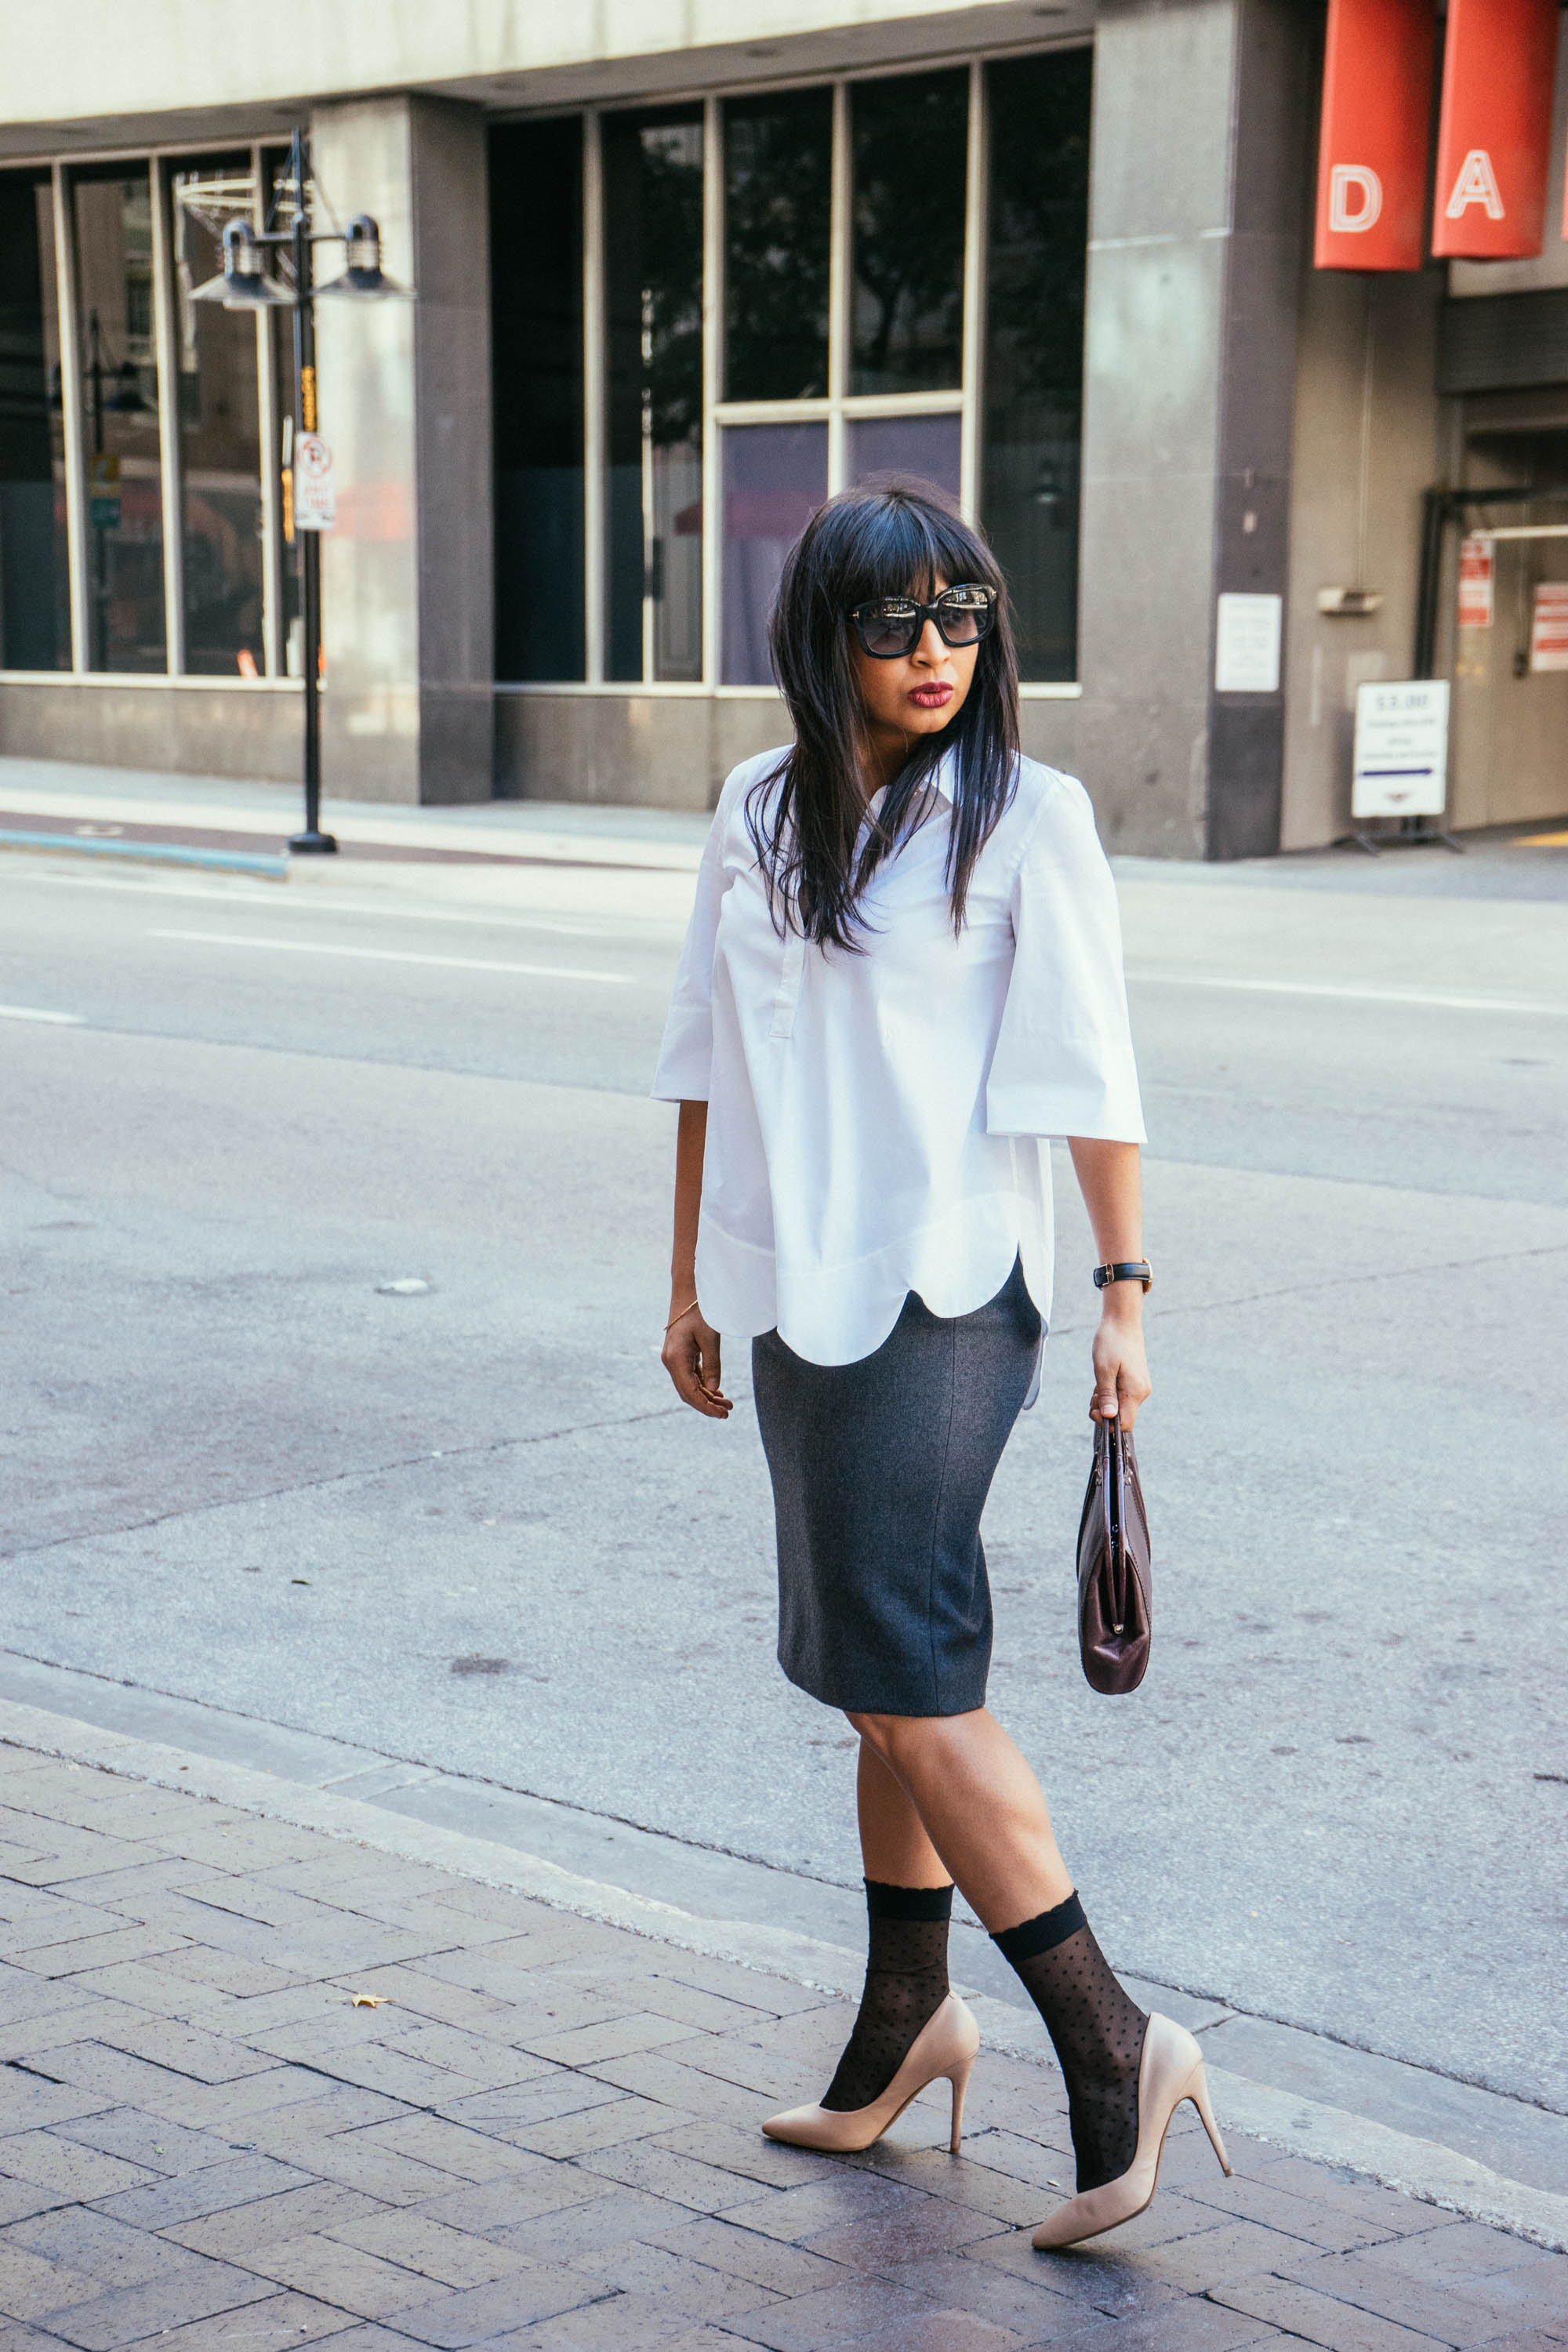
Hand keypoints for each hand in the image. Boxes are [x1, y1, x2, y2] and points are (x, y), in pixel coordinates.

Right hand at [662, 1303, 731, 1418]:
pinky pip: (690, 1376)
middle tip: (728, 1412)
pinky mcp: (679, 1355)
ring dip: (706, 1396)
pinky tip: (716, 1391)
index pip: (690, 1392)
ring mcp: (673, 1358)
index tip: (723, 1415)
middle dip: (707, 1404)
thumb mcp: (711, 1338)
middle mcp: (670, 1361)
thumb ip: (713, 1366)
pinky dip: (702, 1385)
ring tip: (727, 1403)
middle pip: (687, 1393)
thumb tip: (713, 1391)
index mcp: (675, 1359)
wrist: (689, 1291)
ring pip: (689, 1385)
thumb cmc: (701, 1311)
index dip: (706, 1407)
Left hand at [1090, 1298, 1150, 1428]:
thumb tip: (1109, 1417)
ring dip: (1105, 1399)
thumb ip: (1106, 1396)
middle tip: (1094, 1393)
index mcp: (1136, 1392)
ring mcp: (1140, 1387)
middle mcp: (1142, 1392)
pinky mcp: (1135, 1381)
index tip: (1095, 1407)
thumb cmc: (1111, 1342)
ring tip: (1098, 1382)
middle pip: (1121, 1416)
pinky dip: (1110, 1392)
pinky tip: (1104, 1379)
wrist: (1122, 1321)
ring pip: (1120, 1406)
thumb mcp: (1103, 1370)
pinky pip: (1122, 1396)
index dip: (1108, 1422)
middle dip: (1104, 1409)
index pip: (1125, 1424)